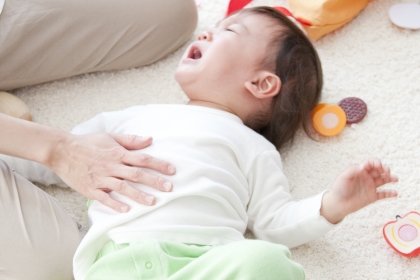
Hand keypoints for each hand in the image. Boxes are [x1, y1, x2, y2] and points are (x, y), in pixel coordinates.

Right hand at [47, 133, 175, 212]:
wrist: (61, 150)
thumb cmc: (88, 143)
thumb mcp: (110, 137)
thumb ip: (131, 140)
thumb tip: (150, 140)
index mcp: (118, 153)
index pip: (142, 159)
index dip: (159, 164)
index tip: (172, 170)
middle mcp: (111, 166)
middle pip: (136, 174)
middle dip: (154, 181)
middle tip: (169, 188)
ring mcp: (101, 178)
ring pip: (122, 188)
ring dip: (138, 195)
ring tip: (152, 202)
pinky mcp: (90, 189)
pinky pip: (104, 198)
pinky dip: (115, 204)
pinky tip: (126, 210)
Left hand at [321, 158, 397, 223]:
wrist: (338, 203)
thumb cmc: (339, 188)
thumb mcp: (344, 177)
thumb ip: (353, 170)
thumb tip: (363, 166)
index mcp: (360, 171)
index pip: (370, 163)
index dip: (375, 162)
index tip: (378, 165)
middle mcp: (367, 177)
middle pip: (379, 171)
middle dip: (384, 169)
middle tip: (387, 171)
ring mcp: (371, 187)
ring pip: (383, 181)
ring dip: (390, 179)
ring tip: (395, 179)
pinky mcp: (373, 196)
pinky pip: (383, 194)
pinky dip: (390, 194)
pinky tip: (395, 193)